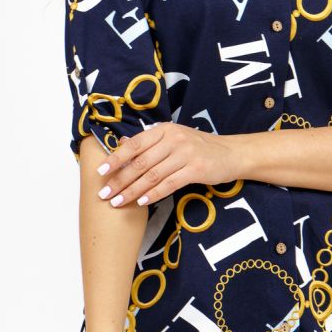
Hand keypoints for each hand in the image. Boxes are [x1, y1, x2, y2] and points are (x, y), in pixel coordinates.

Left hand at [94, 122, 241, 208]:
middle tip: (104, 194)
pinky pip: (169, 184)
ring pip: (152, 175)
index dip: (115, 158)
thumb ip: (150, 143)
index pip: (134, 144)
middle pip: (140, 162)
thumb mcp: (174, 138)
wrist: (231, 153)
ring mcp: (185, 154)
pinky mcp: (196, 169)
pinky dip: (153, 194)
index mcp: (164, 129)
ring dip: (132, 190)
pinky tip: (141, 202)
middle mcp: (174, 138)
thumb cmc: (199, 147)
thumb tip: (121, 146)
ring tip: (118, 202)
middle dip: (119, 179)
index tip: (100, 173)